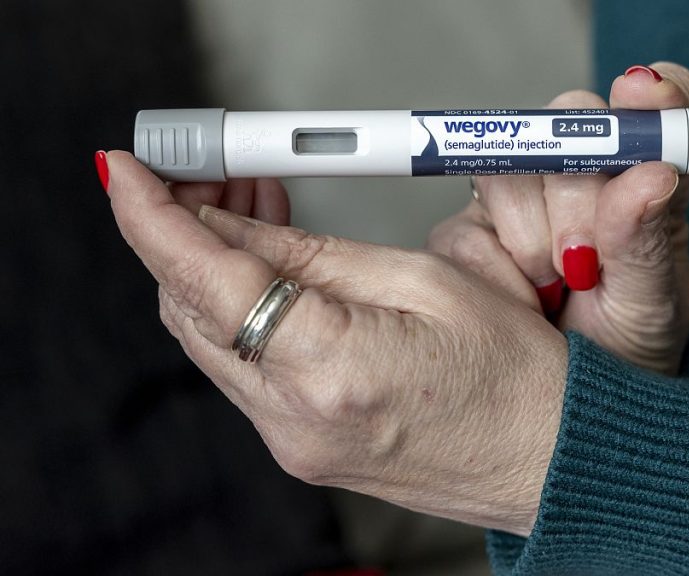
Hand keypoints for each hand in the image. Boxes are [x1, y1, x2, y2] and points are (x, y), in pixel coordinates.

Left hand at [105, 151, 567, 536]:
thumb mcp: (424, 282)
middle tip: (210, 175)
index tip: (125, 174)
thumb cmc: (516, 376)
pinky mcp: (302, 448)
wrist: (549, 459)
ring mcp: (293, 443)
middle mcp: (295, 421)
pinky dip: (243, 314)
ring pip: (212, 341)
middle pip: (192, 313)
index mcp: (331, 371)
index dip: (154, 220)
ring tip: (254, 210)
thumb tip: (238, 227)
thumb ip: (316, 256)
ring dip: (215, 272)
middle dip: (185, 235)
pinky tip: (274, 272)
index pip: (208, 284)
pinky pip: (244, 370)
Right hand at [428, 63, 688, 374]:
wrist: (566, 413)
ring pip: (509, 170)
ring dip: (532, 240)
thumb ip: (652, 241)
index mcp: (646, 180)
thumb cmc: (626, 353)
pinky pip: (466, 227)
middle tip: (587, 263)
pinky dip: (496, 272)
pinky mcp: (469, 232)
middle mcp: (584, 176)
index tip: (643, 95)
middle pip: (568, 123)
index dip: (653, 93)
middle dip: (577, 195)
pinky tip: (522, 301)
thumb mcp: (654, 307)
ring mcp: (522, 200)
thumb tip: (652, 174)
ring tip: (556, 289)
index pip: (661, 106)